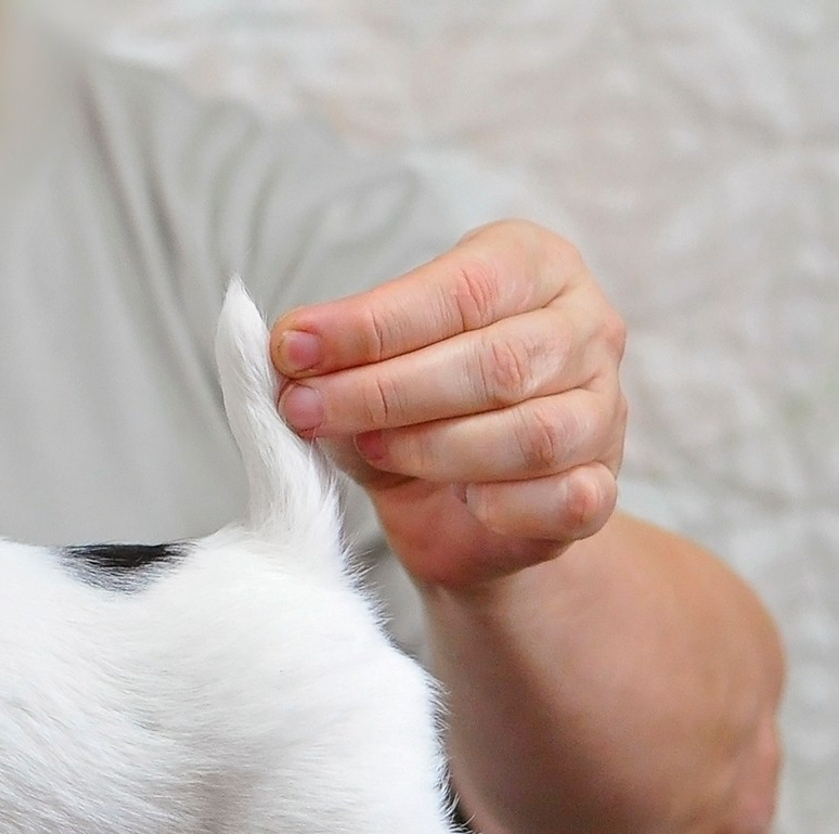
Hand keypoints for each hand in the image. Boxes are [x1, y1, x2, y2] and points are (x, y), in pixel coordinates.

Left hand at [271, 220, 628, 591]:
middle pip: (496, 362)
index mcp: (531, 266)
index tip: (291, 348)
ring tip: (367, 450)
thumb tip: (285, 352)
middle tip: (305, 410)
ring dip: (433, 448)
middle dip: (385, 391)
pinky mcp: (604, 487)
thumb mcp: (365, 371)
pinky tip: (458, 501)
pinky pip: (567, 498)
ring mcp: (605, 410)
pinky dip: (502, 506)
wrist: (458, 510)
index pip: (459, 289)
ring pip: (532, 434)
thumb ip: (333, 357)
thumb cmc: (411, 413)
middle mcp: (586, 328)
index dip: (370, 324)